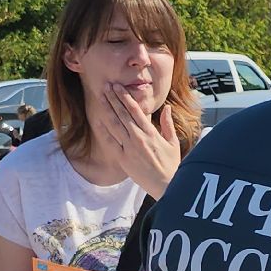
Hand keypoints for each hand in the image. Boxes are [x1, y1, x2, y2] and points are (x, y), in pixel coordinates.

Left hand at [90, 82, 180, 197]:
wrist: (166, 184)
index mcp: (151, 132)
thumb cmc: (171, 164)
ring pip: (114, 124)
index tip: (119, 87)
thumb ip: (167, 123)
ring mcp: (129, 148)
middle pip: (122, 114)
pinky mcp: (122, 158)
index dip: (125, 97)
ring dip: (106, 109)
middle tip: (106, 86)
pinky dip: (103, 130)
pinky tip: (97, 120)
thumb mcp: (172, 142)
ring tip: (100, 97)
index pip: (135, 110)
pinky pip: (110, 142)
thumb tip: (166, 107)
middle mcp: (138, 138)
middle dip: (113, 98)